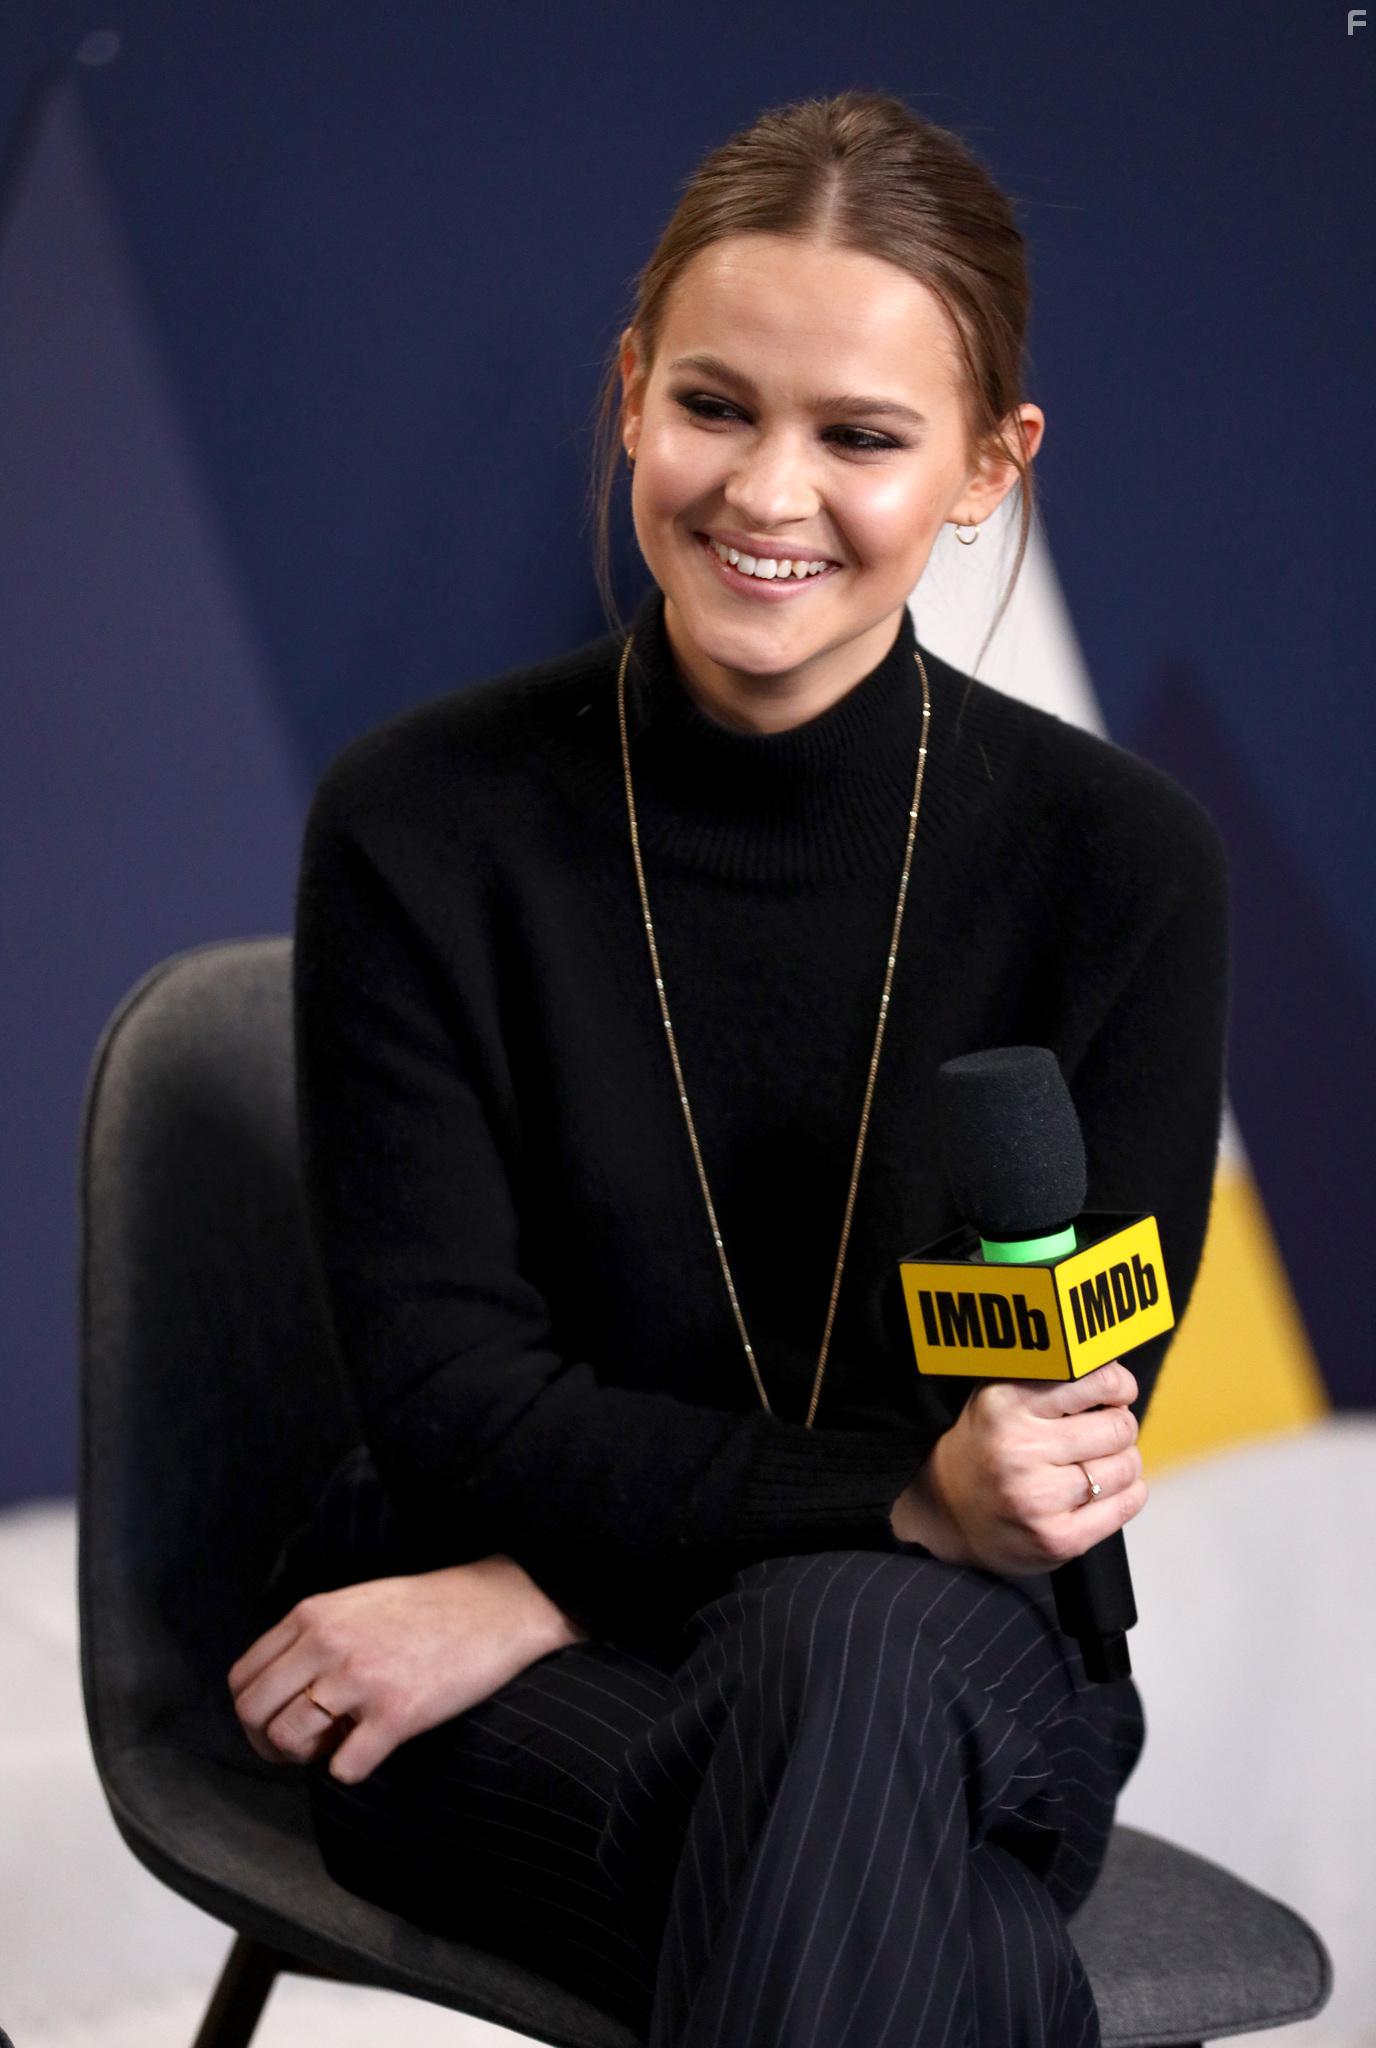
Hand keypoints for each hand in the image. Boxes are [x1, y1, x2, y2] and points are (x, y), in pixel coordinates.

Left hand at [228, 1553, 588, 1783]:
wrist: (499, 1606)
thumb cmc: (429, 1607)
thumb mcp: (356, 1603)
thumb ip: (312, 1637)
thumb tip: (278, 1691)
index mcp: (313, 1614)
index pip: (243, 1678)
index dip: (253, 1714)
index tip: (278, 1724)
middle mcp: (327, 1643)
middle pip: (254, 1714)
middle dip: (269, 1743)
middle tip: (303, 1748)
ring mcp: (361, 1679)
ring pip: (288, 1742)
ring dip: (308, 1757)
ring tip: (339, 1744)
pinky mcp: (397, 1713)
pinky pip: (343, 1769)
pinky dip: (352, 1769)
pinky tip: (374, 1747)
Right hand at [890, 1360, 1145, 1576]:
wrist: (949, 1511)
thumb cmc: (990, 1444)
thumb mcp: (1002, 1396)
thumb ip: (1050, 1377)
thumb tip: (1117, 1375)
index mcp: (1005, 1403)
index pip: (1098, 1381)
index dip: (1118, 1385)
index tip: (1117, 1392)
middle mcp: (1017, 1448)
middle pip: (1119, 1427)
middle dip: (1119, 1428)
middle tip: (1102, 1434)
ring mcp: (1036, 1497)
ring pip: (1126, 1467)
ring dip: (1123, 1463)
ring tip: (1098, 1464)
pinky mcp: (1056, 1538)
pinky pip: (1125, 1505)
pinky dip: (1127, 1495)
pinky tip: (1104, 1491)